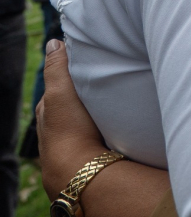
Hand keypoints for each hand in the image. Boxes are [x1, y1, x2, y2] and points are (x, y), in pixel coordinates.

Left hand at [37, 39, 107, 200]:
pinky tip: (117, 128)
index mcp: (48, 113)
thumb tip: (53, 42)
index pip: (57, 88)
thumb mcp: (60, 93)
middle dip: (84, 96)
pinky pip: (96, 138)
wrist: (82, 174)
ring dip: (96, 115)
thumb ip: (57, 68)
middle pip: (70, 107)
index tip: (88, 64)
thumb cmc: (70, 131)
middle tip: (106, 82)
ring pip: (84, 124)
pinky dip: (104, 130)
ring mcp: (73, 146)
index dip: (69, 75)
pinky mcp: (89, 159)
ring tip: (116, 105)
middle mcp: (57, 130)